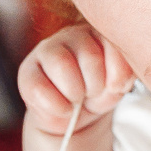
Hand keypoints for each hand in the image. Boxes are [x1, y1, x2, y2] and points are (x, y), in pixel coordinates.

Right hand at [18, 23, 133, 137]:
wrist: (73, 117)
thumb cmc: (97, 95)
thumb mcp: (117, 86)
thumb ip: (123, 75)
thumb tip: (116, 82)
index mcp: (99, 32)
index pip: (114, 43)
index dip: (117, 73)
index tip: (115, 87)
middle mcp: (72, 35)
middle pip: (90, 56)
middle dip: (96, 86)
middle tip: (92, 94)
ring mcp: (47, 50)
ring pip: (62, 64)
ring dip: (75, 93)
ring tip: (76, 100)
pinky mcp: (27, 72)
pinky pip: (39, 88)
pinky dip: (57, 107)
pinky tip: (63, 108)